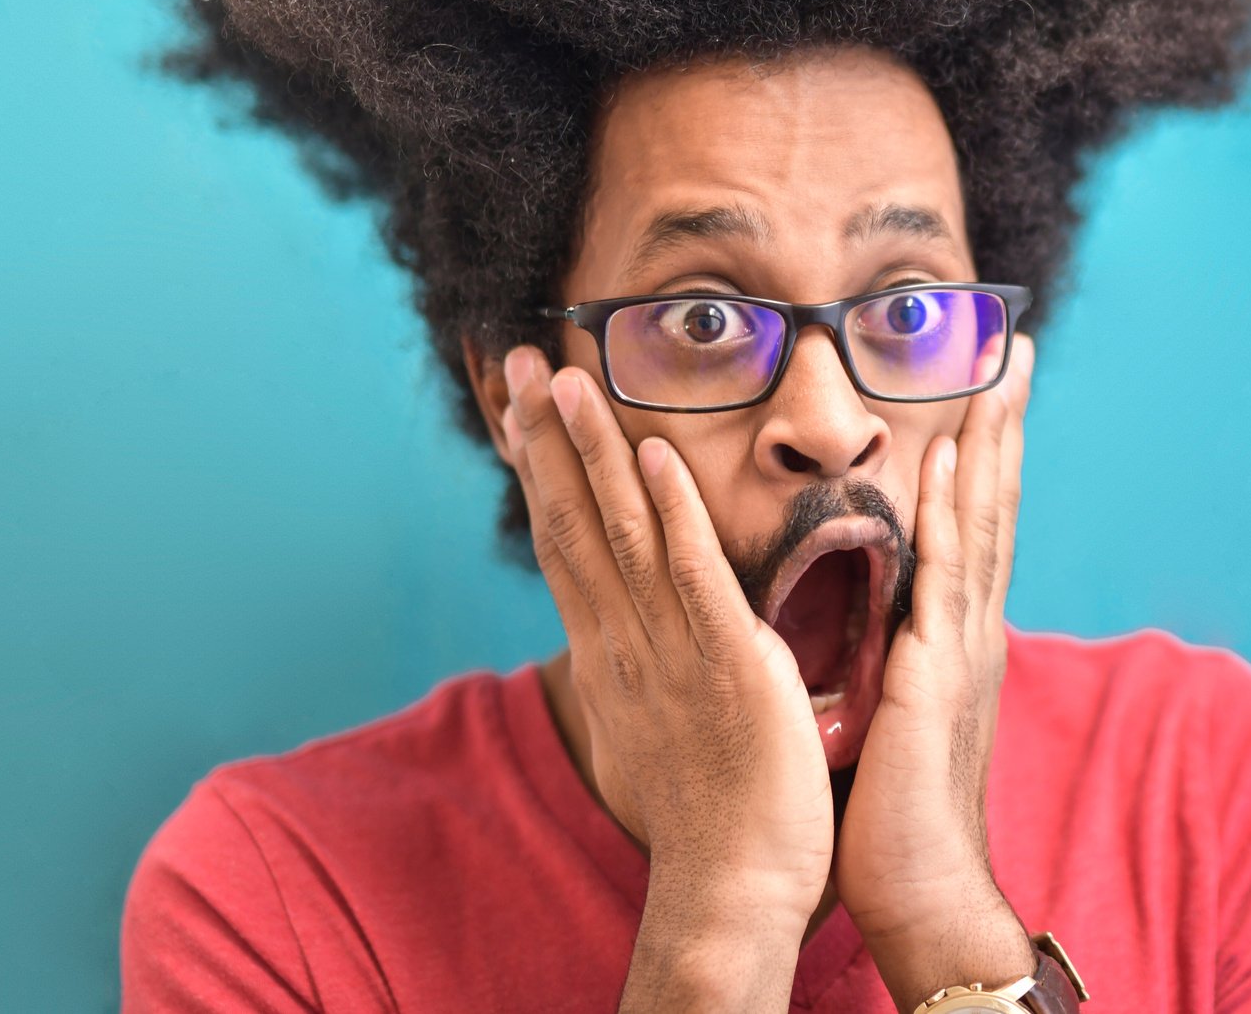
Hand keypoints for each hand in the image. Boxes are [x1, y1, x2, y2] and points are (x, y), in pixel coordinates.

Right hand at [500, 346, 833, 1009]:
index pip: (563, 542)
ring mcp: (668, 648)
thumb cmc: (707, 818)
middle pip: (570, 520)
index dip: (540, 470)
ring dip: (591, 450)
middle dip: (545, 436)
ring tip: (568, 376)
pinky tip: (651, 455)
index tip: (519, 407)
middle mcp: (623, 641)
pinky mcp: (726, 660)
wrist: (731, 890)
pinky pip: (691, 573)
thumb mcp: (653, 728)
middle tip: (521, 359)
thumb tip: (627, 644)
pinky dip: (668, 512)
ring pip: (618, 530)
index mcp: (610, 652)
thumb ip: (643, 672)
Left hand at [833, 335, 1036, 1010]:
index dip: (987, 455)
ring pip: (982, 523)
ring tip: (998, 374)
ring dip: (990, 444)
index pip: (978, 525)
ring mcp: (962, 646)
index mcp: (959, 637)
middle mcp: (972, 628)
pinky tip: (949, 461)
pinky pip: (943, 576)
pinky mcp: (934, 672)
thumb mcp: (898, 711)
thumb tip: (885, 620)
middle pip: (995, 505)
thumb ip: (898, 657)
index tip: (991, 389)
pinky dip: (950, 514)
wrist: (924, 891)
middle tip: (1014, 349)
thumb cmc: (897, 812)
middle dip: (1005, 425)